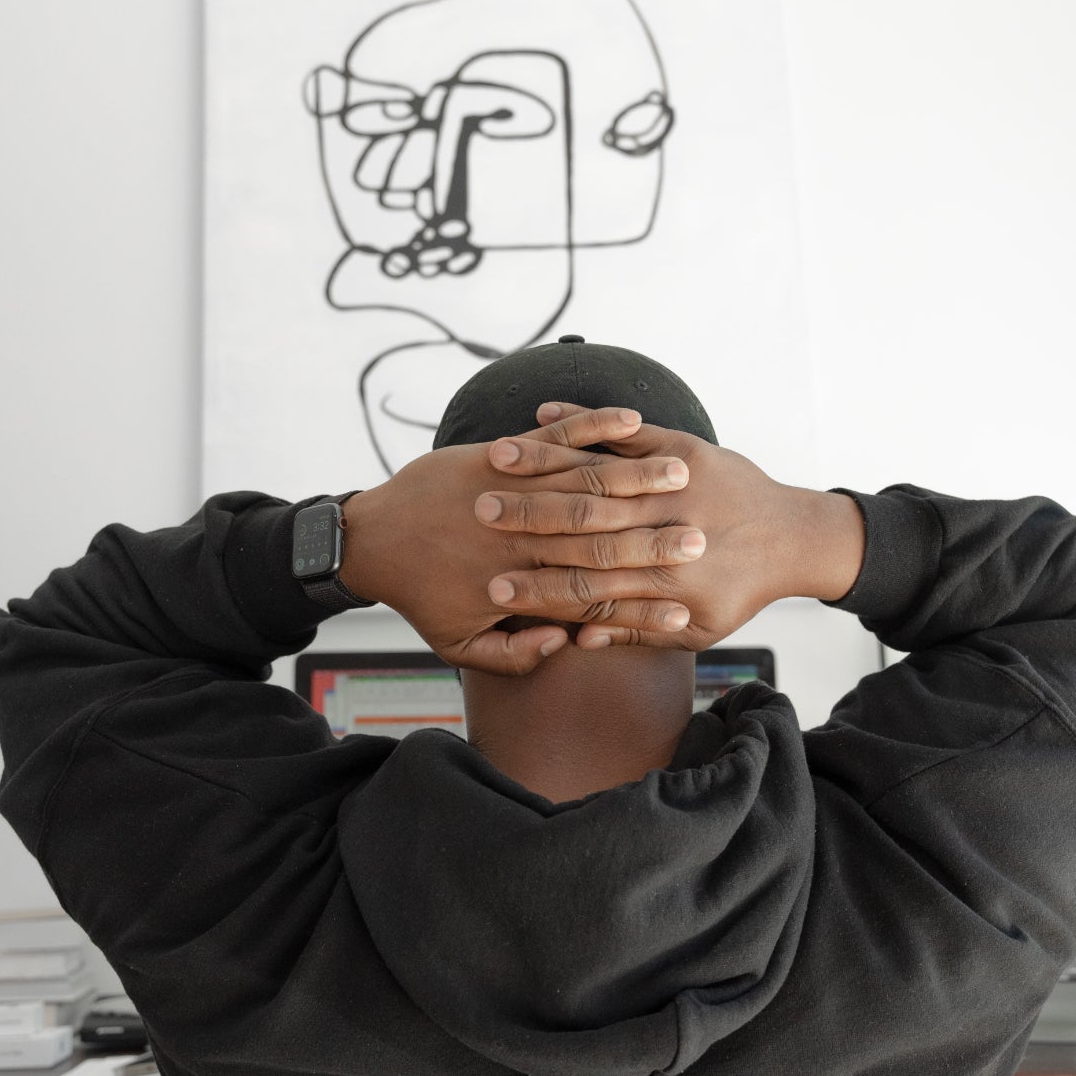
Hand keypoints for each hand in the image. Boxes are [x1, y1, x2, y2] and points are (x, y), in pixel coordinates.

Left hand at [337, 407, 708, 673]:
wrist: (372, 539)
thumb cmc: (418, 594)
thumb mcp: (457, 644)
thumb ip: (511, 657)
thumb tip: (565, 644)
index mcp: (519, 583)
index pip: (594, 593)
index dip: (642, 598)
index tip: (686, 601)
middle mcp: (522, 534)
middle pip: (603, 533)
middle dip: (657, 534)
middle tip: (703, 533)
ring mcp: (514, 488)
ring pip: (586, 478)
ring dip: (638, 475)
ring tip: (683, 473)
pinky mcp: (503, 454)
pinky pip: (555, 434)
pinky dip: (592, 424)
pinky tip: (630, 419)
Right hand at [475, 402, 865, 649]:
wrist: (793, 538)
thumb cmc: (739, 589)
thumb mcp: (697, 628)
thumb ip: (640, 631)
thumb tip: (581, 636)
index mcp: (663, 581)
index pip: (585, 585)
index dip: (535, 585)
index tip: (490, 585)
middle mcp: (664, 530)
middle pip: (581, 526)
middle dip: (524, 520)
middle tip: (477, 515)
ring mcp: (674, 485)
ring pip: (596, 475)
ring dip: (542, 464)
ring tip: (496, 459)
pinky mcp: (683, 449)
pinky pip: (627, 434)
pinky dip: (585, 422)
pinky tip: (544, 411)